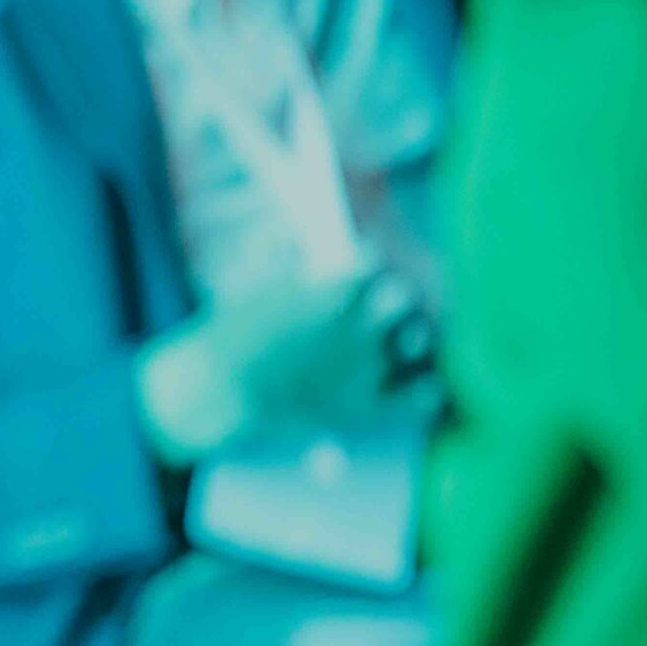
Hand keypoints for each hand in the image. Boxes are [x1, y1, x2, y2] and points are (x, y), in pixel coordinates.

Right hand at [137, 265, 438, 465]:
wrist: (221, 392)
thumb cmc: (230, 335)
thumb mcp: (249, 282)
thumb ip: (279, 255)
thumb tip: (296, 238)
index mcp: (329, 290)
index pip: (373, 258)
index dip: (366, 261)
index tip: (359, 267)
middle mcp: (357, 326)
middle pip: (404, 294)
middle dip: (394, 294)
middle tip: (381, 303)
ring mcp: (366, 368)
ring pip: (418, 337)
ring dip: (411, 332)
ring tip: (397, 337)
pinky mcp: (369, 407)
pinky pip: (425, 393)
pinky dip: (424, 385)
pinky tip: (410, 379)